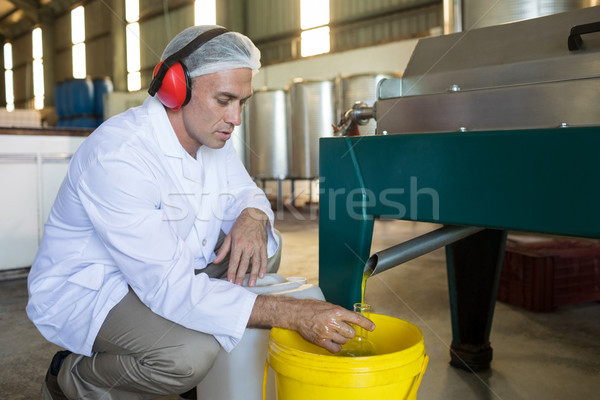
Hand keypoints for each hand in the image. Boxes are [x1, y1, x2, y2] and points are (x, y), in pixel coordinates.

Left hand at [213, 208, 268, 285]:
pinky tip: (261, 275)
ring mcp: (257, 247)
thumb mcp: (229, 236)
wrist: (254, 215)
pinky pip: (264, 259)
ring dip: (252, 275)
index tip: (230, 281)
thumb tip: (215, 261)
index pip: (233, 262)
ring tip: (250, 284)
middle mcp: (248, 246)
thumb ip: (223, 250)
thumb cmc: (240, 225)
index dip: (231, 272)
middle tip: (238, 286)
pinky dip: (263, 267)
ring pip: (255, 264)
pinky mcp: (263, 246)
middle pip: (243, 265)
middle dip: (240, 277)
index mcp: (238, 244)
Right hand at [249, 297, 375, 352]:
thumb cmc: (311, 308)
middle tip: (342, 329)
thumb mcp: (328, 305)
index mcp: (336, 311)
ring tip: (334, 333)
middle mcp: (333, 322)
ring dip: (342, 339)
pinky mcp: (320, 341)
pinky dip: (336, 347)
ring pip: (344, 341)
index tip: (372, 328)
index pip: (356, 318)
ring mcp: (327, 332)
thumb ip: (339, 313)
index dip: (366, 324)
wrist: (296, 313)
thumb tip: (350, 320)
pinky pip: (335, 349)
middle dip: (349, 332)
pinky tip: (332, 342)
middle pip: (351, 333)